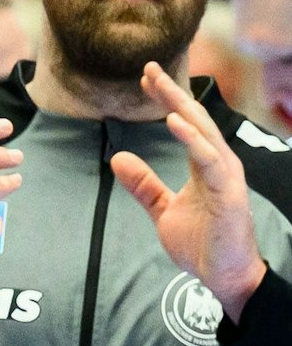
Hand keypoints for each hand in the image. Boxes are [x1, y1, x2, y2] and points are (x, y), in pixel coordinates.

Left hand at [112, 61, 266, 320]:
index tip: (144, 78)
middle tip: (149, 68)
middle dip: (172, 93)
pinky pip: (209, 159)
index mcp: (203, 166)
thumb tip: (117, 158)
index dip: (165, 100)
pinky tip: (175, 121)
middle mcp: (217, 165)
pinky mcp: (228, 193)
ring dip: (181, 108)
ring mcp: (225, 177)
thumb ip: (143, 185)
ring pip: (203, 133)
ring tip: (160, 87)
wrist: (223, 277)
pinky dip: (192, 138)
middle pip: (194, 120)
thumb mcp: (163, 210)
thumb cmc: (201, 243)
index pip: (184, 124)